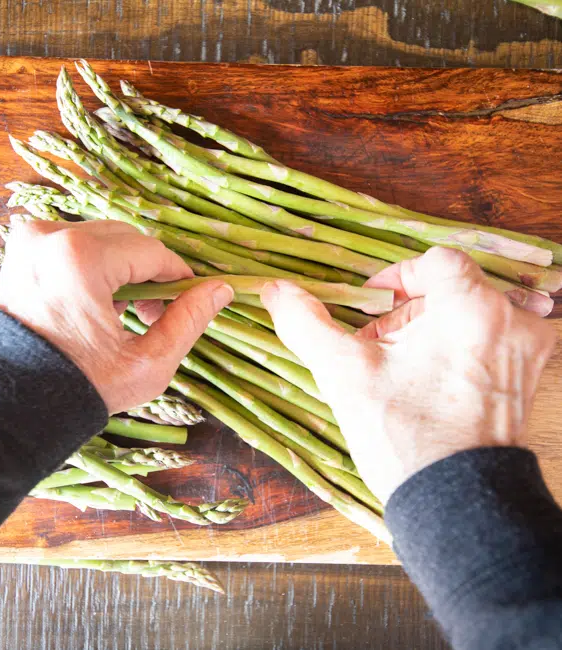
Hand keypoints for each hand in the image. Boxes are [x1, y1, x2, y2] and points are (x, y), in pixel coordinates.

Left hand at [0, 220, 232, 414]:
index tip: (190, 296)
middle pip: (127, 240)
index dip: (178, 274)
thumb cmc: (80, 387)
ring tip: (125, 311)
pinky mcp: (21, 251)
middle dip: (149, 272)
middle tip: (153, 313)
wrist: (10, 402)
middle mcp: (52, 238)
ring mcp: (32, 242)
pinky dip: (95, 266)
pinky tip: (97, 301)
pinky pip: (74, 244)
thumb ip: (189, 320)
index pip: (152, 252)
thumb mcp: (148, 362)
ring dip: (122, 268)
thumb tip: (220, 290)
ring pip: (102, 239)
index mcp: (81, 260)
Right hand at [261, 247, 555, 503]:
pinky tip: (428, 378)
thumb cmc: (403, 437)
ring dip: (432, 327)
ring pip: (470, 312)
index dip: (397, 276)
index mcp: (473, 309)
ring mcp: (526, 352)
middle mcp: (513, 322)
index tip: (372, 304)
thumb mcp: (344, 373)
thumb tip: (274, 289)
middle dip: (409, 309)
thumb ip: (306, 323)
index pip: (436, 260)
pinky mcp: (527, 377)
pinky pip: (490, 338)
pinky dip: (456, 346)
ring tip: (401, 365)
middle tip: (379, 343)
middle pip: (452, 287)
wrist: (454, 503)